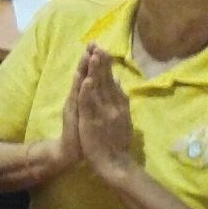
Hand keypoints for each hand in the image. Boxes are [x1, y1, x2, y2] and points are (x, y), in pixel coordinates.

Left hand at [69, 48, 140, 184]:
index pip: (111, 80)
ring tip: (93, 55)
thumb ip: (120, 99)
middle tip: (97, 44)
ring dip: (95, 71)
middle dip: (101, 62)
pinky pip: (89, 105)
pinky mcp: (92, 121)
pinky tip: (86, 81)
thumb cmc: (115, 141)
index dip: (106, 65)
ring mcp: (103, 113)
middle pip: (105, 80)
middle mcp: (113, 106)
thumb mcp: (121, 117)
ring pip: (98, 88)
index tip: (102, 49)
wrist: (114, 164)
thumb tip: (119, 81)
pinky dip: (87, 92)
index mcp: (118, 104)